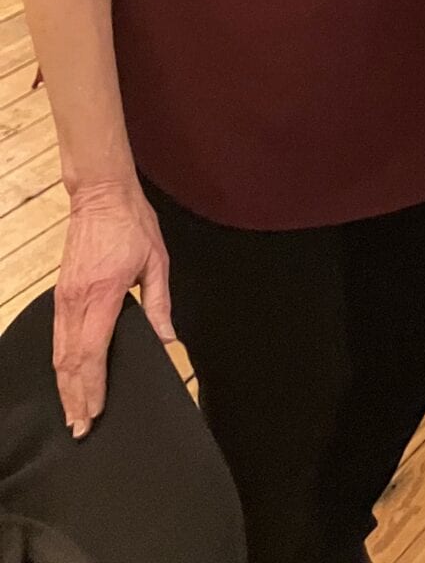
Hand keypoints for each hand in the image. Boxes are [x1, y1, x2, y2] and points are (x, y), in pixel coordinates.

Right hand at [54, 178, 173, 435]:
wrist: (101, 195)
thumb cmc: (133, 226)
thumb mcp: (157, 261)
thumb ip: (160, 303)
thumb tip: (167, 340)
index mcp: (104, 294)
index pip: (92, 351)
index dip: (92, 386)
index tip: (94, 413)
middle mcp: (77, 300)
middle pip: (69, 361)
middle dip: (74, 398)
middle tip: (79, 429)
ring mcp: (64, 298)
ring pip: (58, 353)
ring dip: (63, 386)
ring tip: (71, 414)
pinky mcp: (60, 294)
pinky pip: (57, 337)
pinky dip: (59, 364)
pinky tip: (65, 379)